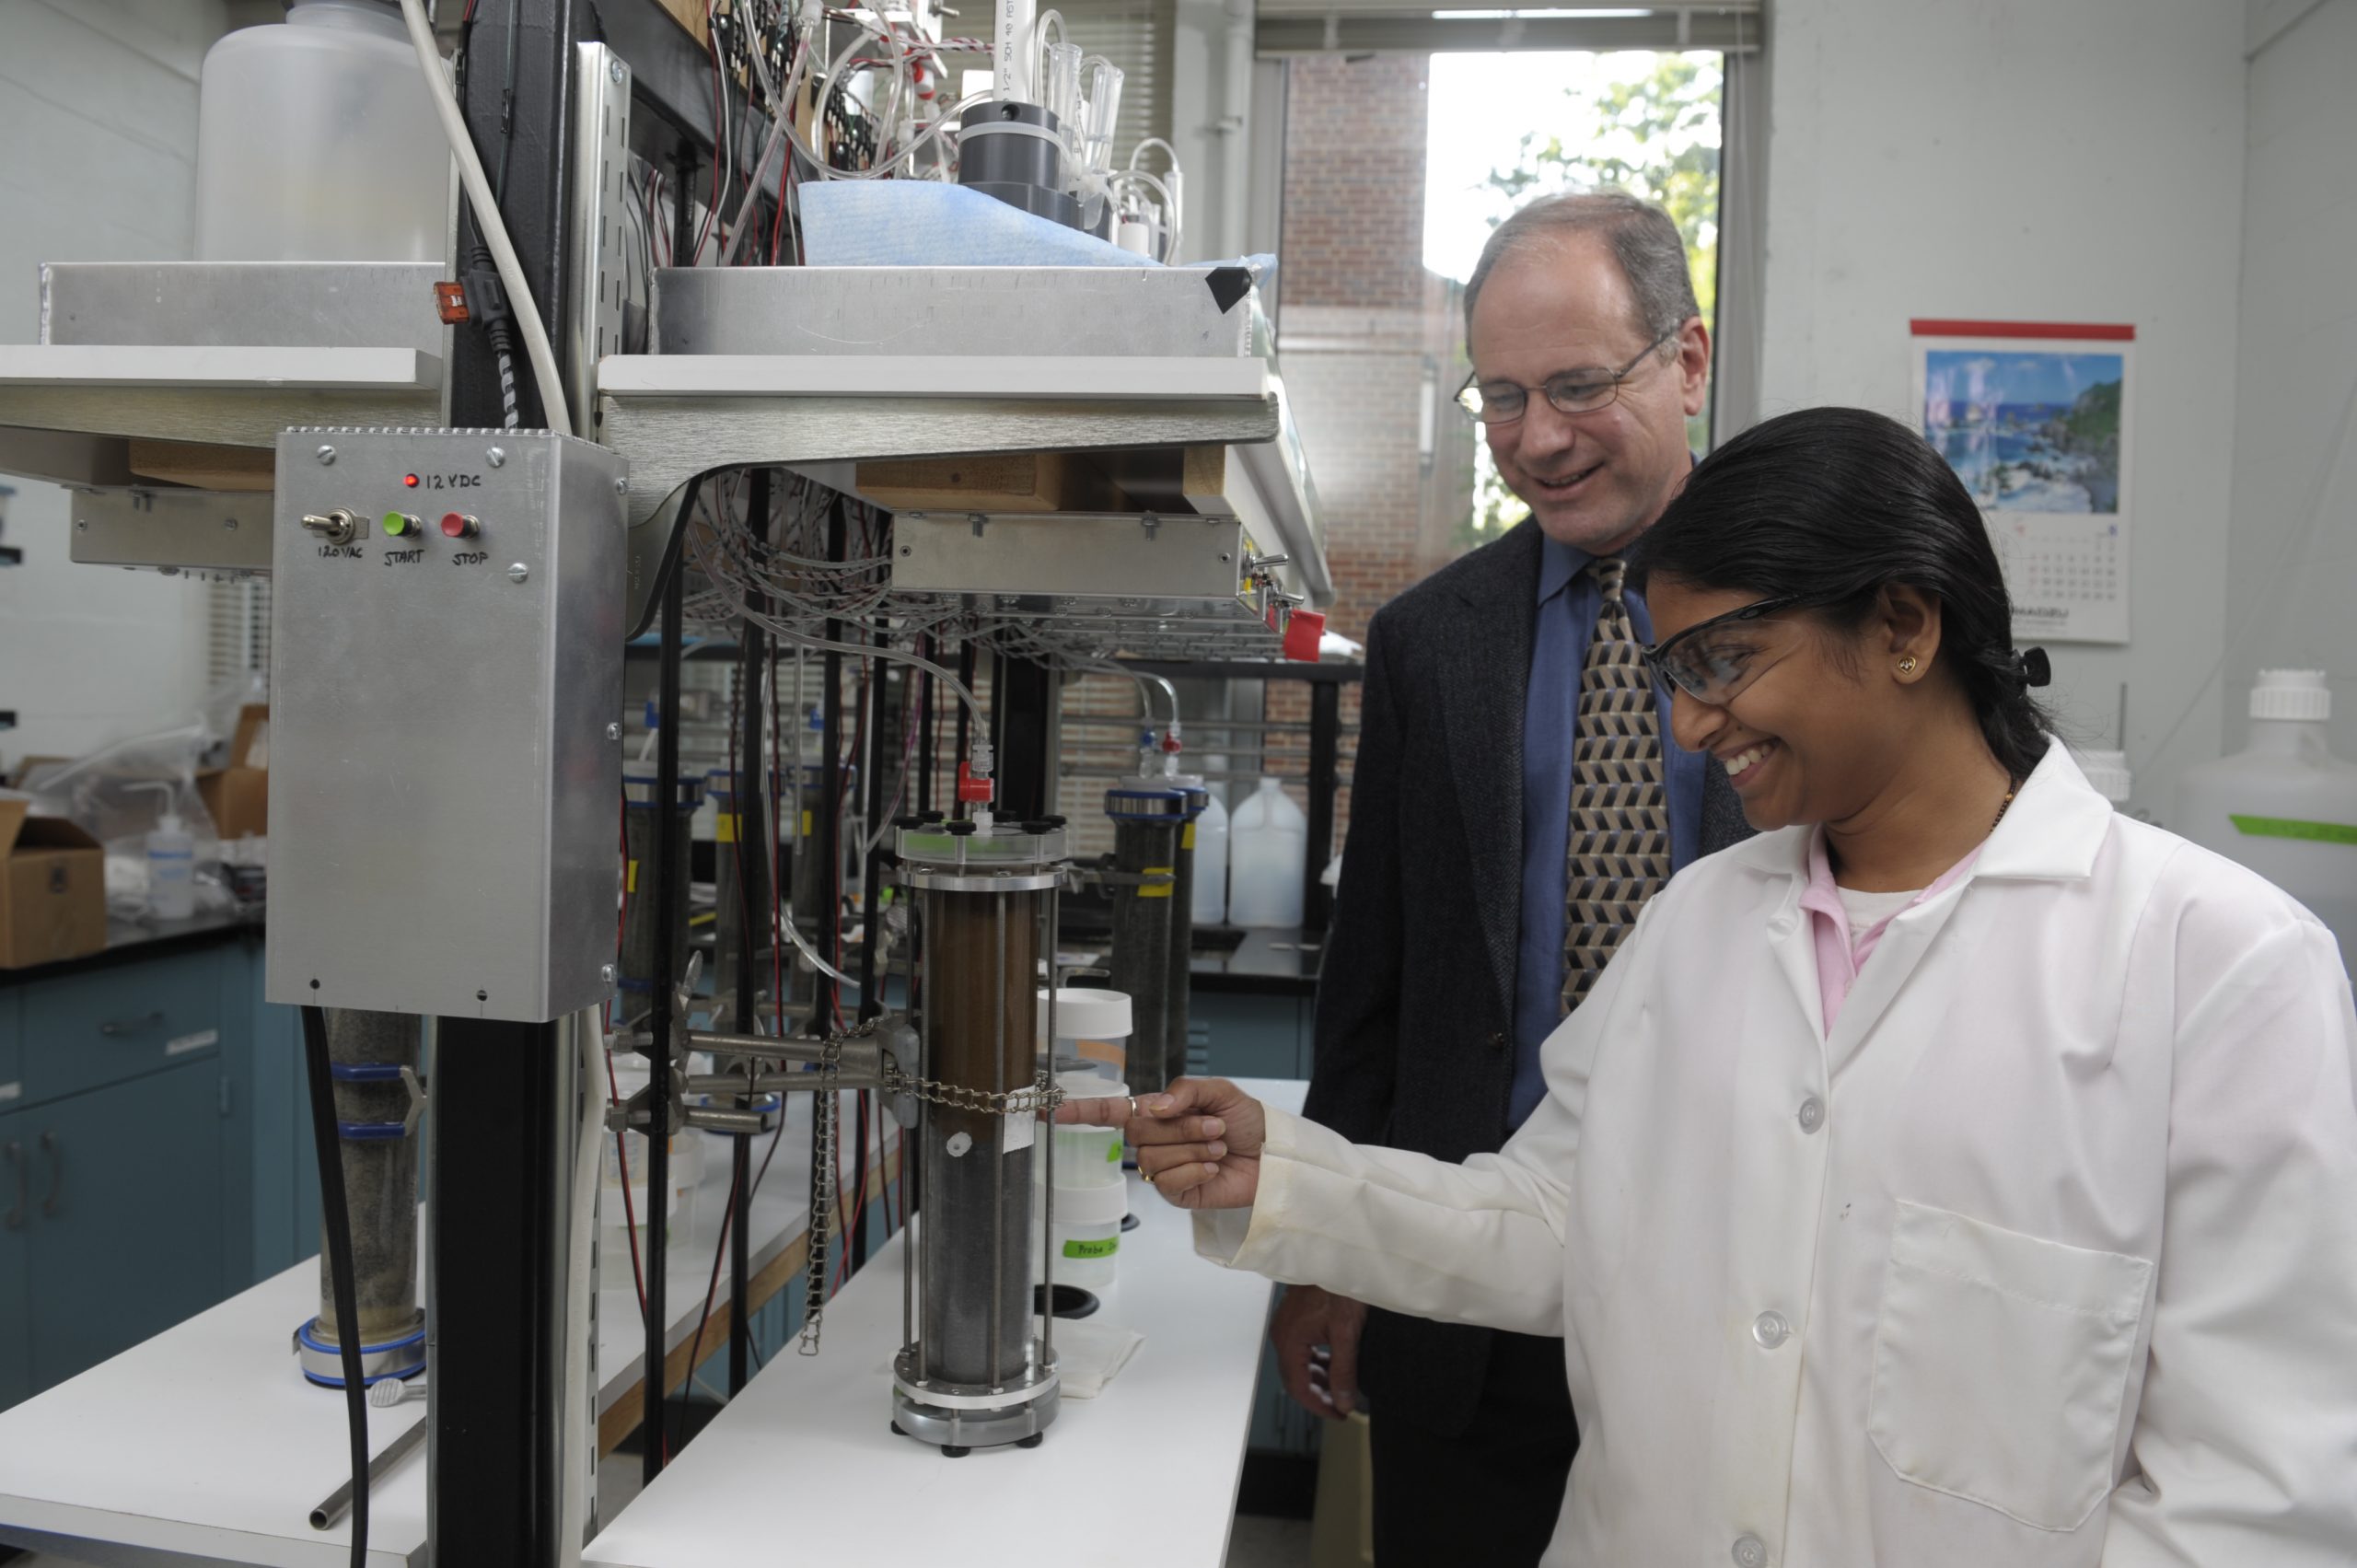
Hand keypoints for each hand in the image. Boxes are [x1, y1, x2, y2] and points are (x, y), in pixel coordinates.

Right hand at [1055, 1076, 1264, 1209]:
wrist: (1274, 1155)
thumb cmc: (1248, 1122)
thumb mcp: (1219, 1091)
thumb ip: (1184, 1091)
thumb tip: (1154, 1106)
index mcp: (1159, 1113)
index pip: (1111, 1113)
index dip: (1081, 1112)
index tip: (1052, 1109)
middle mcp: (1156, 1141)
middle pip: (1139, 1134)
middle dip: (1182, 1129)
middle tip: (1215, 1129)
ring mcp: (1164, 1169)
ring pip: (1155, 1159)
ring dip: (1193, 1151)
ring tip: (1218, 1149)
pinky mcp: (1177, 1194)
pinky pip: (1169, 1183)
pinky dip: (1195, 1171)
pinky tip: (1212, 1169)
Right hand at [1270, 1285, 1367, 1418]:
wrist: (1338, 1255)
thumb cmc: (1340, 1287)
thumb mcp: (1347, 1333)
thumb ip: (1344, 1371)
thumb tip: (1343, 1401)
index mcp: (1290, 1341)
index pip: (1298, 1387)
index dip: (1318, 1406)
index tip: (1339, 1415)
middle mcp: (1283, 1335)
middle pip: (1296, 1378)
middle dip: (1319, 1395)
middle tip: (1343, 1406)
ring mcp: (1288, 1326)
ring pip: (1299, 1365)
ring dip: (1319, 1379)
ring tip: (1343, 1387)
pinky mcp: (1297, 1319)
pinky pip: (1303, 1350)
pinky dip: (1318, 1362)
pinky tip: (1336, 1364)